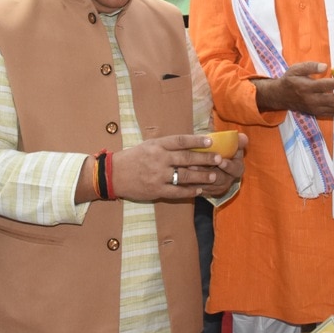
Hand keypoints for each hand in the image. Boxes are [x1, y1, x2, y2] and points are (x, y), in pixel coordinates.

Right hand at [110, 133, 247, 201]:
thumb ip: (167, 145)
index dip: (197, 140)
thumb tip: (190, 144)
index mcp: (157, 145)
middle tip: (219, 158)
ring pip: (184, 176)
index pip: (180, 141)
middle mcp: (158, 159)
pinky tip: (200, 190)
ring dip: (201, 176)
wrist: (114, 174)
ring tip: (214, 176)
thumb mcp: (149, 145)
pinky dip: (190, 191)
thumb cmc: (134, 158)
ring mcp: (158, 176)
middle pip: (186, 158)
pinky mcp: (156, 190)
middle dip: (205, 159)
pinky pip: (177, 191)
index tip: (211, 140)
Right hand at [253, 61, 333, 117]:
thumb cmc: (290, 80)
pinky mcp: (317, 113)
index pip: (324, 86)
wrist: (280, 97)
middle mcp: (311, 100)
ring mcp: (314, 108)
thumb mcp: (295, 69)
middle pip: (333, 101)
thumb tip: (324, 66)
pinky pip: (333, 113)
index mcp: (306, 87)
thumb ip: (309, 66)